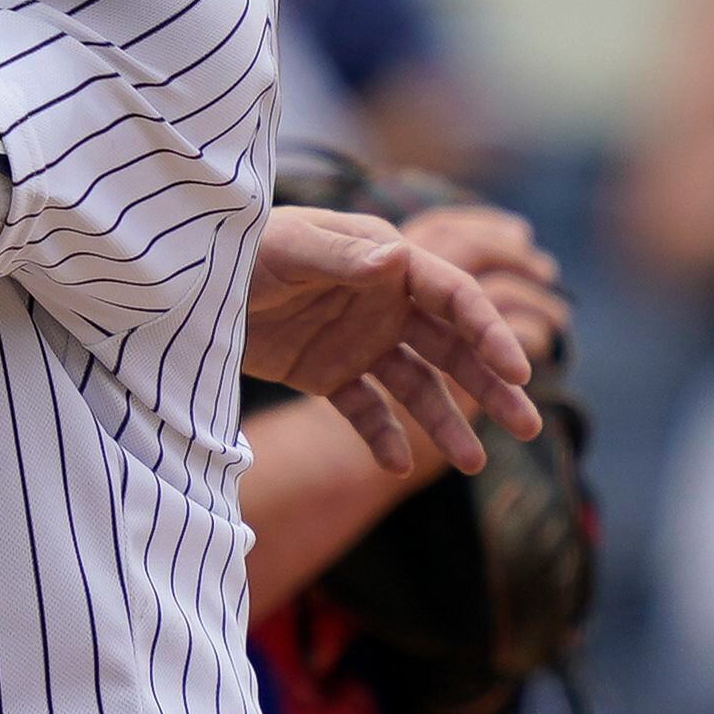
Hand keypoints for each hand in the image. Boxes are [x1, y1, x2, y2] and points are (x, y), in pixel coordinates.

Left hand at [243, 206, 541, 477]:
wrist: (182, 288)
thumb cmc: (235, 251)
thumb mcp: (285, 250)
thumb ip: (339, 256)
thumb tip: (396, 257)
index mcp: (383, 259)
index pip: (452, 296)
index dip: (488, 330)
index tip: (517, 370)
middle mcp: (381, 299)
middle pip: (451, 345)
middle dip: (491, 383)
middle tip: (530, 426)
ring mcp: (357, 338)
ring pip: (418, 384)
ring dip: (447, 420)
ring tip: (474, 463)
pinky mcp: (327, 372)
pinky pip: (366, 410)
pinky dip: (382, 436)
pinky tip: (392, 464)